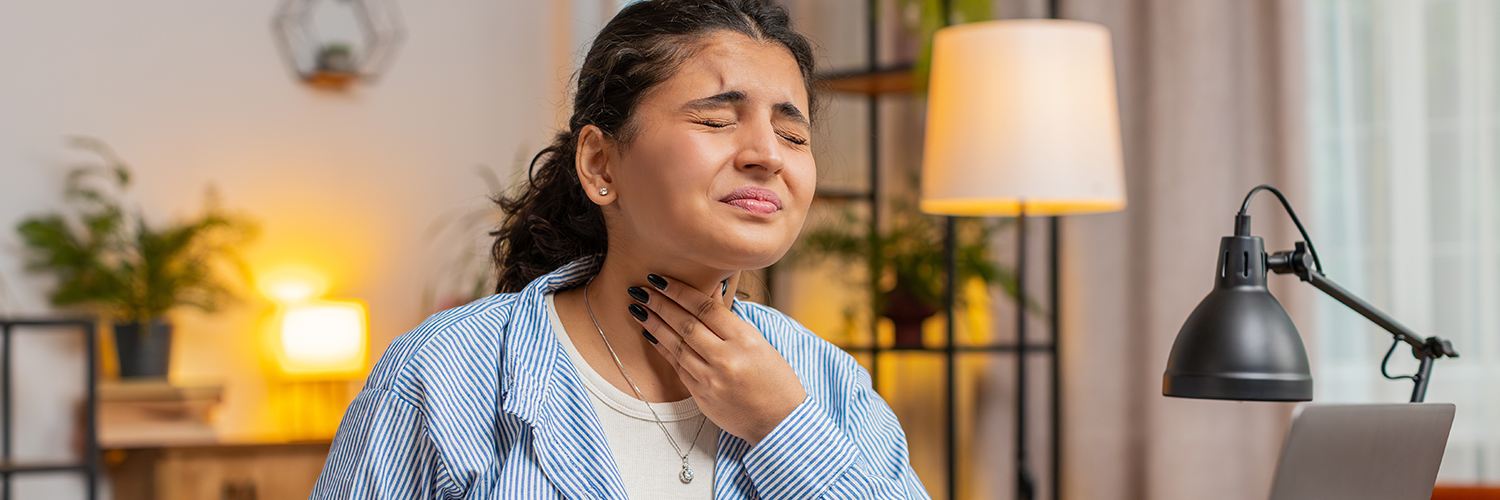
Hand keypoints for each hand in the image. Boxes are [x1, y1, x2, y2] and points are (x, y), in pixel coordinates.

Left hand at [627, 274, 807, 446]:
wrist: (778, 422)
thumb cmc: (775, 379)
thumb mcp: (759, 343)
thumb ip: (729, 318)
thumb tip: (710, 288)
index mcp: (745, 340)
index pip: (705, 308)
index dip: (679, 291)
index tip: (660, 279)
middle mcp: (726, 358)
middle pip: (686, 325)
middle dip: (660, 305)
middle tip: (641, 290)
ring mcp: (711, 380)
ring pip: (676, 346)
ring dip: (654, 325)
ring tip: (639, 309)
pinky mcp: (701, 396)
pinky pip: (677, 367)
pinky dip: (663, 349)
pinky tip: (651, 335)